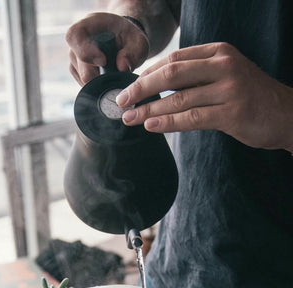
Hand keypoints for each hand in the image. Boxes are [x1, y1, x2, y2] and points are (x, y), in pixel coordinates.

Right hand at [65, 12, 148, 84]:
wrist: (122, 40)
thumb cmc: (128, 37)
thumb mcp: (138, 41)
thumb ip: (133, 53)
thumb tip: (122, 68)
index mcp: (88, 24)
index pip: (75, 36)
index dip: (86, 51)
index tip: (103, 61)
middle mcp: (76, 40)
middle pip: (78, 63)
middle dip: (97, 74)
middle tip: (114, 75)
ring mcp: (74, 56)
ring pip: (81, 76)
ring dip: (98, 80)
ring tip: (113, 73)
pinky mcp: (76, 70)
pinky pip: (82, 83)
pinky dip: (96, 85)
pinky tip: (107, 78)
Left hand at [117, 42, 292, 151]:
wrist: (285, 114)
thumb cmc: (247, 96)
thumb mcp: (222, 76)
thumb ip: (194, 77)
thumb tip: (153, 87)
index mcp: (218, 52)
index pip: (173, 59)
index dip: (146, 74)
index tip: (128, 87)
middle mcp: (224, 65)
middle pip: (171, 74)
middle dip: (141, 88)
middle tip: (121, 101)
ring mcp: (230, 88)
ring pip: (178, 98)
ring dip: (149, 110)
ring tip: (130, 118)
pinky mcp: (233, 112)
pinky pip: (192, 117)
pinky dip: (168, 122)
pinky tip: (151, 126)